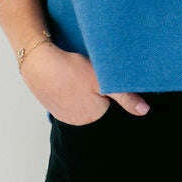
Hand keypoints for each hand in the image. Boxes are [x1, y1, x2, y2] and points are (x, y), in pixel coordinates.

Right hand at [21, 43, 149, 123]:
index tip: (102, 78)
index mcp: (93, 116)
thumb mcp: (101, 80)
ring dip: (82, 92)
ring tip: (76, 77)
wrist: (37, 61)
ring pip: (81, 102)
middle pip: (96, 106)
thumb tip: (144, 111)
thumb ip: (125, 97)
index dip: (108, 89)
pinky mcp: (52, 107)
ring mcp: (63, 115)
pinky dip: (69, 92)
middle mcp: (78, 121)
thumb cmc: (70, 70)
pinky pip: (68, 101)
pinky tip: (66, 80)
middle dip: (96, 92)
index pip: (110, 104)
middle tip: (88, 74)